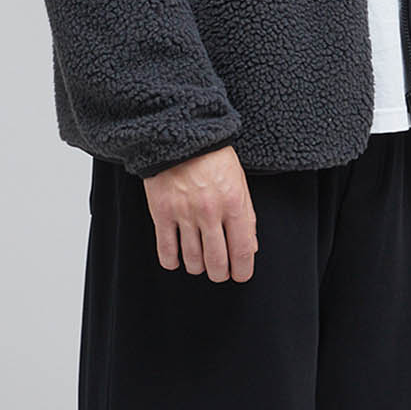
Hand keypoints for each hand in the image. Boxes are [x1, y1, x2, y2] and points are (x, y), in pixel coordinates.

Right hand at [144, 145, 257, 279]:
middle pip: (216, 261)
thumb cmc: (212, 158)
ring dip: (197, 267)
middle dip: (219, 273)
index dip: (242, 270)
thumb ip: (246, 217)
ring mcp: (184, 213)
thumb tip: (249, 248)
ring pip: (192, 259)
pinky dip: (172, 261)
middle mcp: (210, 212)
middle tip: (218, 272)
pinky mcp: (161, 212)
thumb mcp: (239, 183)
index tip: (240, 275)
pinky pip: (166, 249)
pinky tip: (176, 260)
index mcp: (234, 203)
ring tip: (199, 263)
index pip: (242, 250)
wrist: (179, 134)